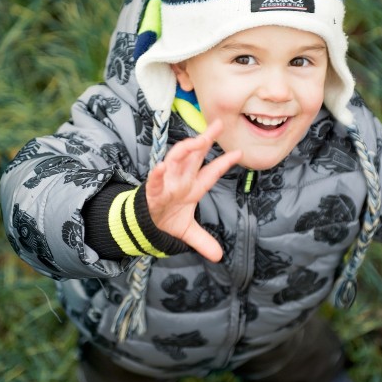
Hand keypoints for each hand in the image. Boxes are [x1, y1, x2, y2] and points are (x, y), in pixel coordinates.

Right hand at [145, 119, 241, 261]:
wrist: (143, 226)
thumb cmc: (165, 219)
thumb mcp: (187, 232)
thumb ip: (203, 241)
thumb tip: (219, 257)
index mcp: (192, 187)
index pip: (211, 173)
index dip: (224, 163)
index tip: (239, 153)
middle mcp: (180, 180)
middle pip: (195, 156)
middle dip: (205, 139)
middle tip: (218, 125)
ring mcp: (166, 183)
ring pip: (176, 161)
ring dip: (186, 150)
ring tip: (197, 141)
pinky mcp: (152, 191)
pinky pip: (154, 180)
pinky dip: (157, 174)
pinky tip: (161, 167)